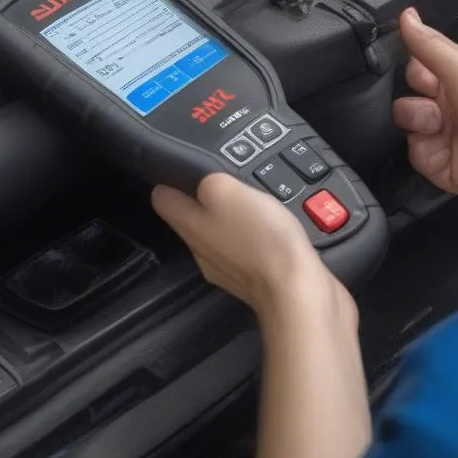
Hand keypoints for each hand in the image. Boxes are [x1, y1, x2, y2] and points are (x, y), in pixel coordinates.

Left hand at [151, 172, 346, 320]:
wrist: (296, 290)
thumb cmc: (261, 238)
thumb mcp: (229, 191)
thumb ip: (209, 181)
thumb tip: (204, 183)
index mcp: (190, 227)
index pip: (162, 198)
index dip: (169, 178)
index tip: (184, 167)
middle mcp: (201, 250)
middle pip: (191, 216)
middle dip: (206, 197)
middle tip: (228, 180)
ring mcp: (226, 267)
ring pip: (219, 231)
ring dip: (232, 216)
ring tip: (253, 202)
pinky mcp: (252, 278)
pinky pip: (244, 247)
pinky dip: (253, 235)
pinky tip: (271, 228)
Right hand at [393, 8, 457, 208]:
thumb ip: (430, 43)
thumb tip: (407, 15)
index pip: (421, 63)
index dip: (415, 64)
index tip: (422, 66)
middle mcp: (451, 103)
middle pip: (408, 90)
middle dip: (414, 90)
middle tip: (434, 93)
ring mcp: (444, 133)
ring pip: (405, 118)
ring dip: (416, 116)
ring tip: (438, 122)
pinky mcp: (440, 162)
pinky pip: (413, 151)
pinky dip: (422, 147)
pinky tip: (440, 142)